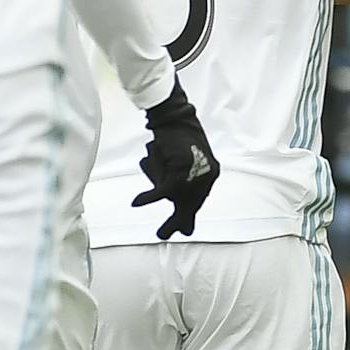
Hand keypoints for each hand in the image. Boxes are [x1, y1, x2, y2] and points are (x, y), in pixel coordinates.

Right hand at [132, 79, 219, 238]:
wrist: (173, 115)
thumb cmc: (174, 136)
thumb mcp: (181, 160)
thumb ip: (180, 180)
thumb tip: (174, 198)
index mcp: (211, 171)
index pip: (199, 199)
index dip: (189, 213)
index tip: (186, 228)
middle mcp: (208, 174)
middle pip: (193, 204)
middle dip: (182, 221)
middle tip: (169, 235)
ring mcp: (196, 173)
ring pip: (180, 202)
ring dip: (171, 221)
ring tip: (162, 234)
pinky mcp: (180, 169)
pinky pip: (164, 191)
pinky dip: (150, 197)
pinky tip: (138, 203)